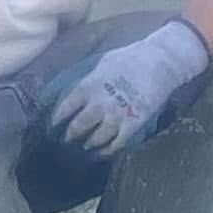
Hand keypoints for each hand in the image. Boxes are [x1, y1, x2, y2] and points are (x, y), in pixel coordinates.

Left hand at [41, 20, 211, 160]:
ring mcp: (116, 115)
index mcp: (88, 86)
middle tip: (65, 142)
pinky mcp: (133, 124)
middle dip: (69, 138)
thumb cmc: (129, 59)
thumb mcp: (100, 64)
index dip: (56, 121)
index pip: (64, 109)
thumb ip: (85, 81)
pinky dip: (107, 152)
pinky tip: (102, 154)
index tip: (52, 128)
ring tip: (83, 149)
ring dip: (87, 146)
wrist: (159, 61)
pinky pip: (116, 144)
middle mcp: (99, 103)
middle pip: (77, 128)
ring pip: (95, 139)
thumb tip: (68, 92)